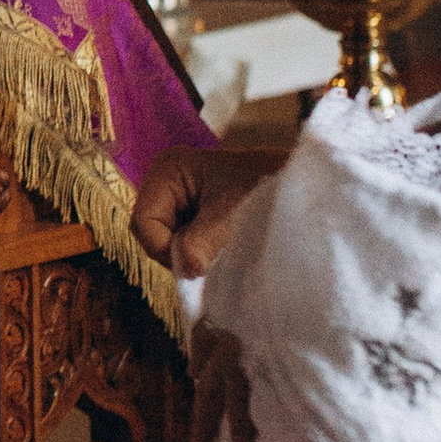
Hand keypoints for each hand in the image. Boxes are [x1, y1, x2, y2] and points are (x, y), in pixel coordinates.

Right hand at [132, 142, 274, 274]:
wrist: (298, 184)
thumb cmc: (264, 187)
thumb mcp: (230, 216)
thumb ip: (200, 243)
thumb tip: (185, 271)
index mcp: (167, 170)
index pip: (143, 222)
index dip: (164, 248)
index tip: (197, 262)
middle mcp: (165, 181)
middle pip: (151, 232)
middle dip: (177, 250)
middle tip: (209, 259)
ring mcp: (177, 196)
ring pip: (166, 238)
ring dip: (190, 251)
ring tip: (219, 250)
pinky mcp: (191, 210)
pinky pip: (182, 238)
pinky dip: (198, 248)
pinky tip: (219, 246)